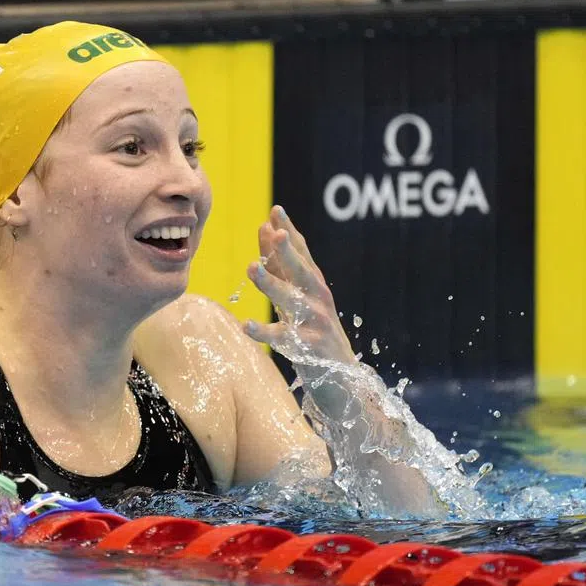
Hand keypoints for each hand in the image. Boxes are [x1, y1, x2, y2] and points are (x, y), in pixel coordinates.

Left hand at [242, 205, 355, 368]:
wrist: (339, 375)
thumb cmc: (312, 328)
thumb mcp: (297, 293)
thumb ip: (280, 264)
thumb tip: (264, 227)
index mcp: (314, 284)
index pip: (302, 253)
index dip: (289, 231)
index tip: (276, 211)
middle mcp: (318, 299)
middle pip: (302, 271)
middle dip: (288, 251)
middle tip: (275, 233)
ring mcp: (316, 322)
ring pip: (292, 299)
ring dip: (271, 282)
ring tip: (251, 267)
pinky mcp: (308, 347)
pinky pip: (283, 338)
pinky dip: (264, 331)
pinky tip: (245, 325)